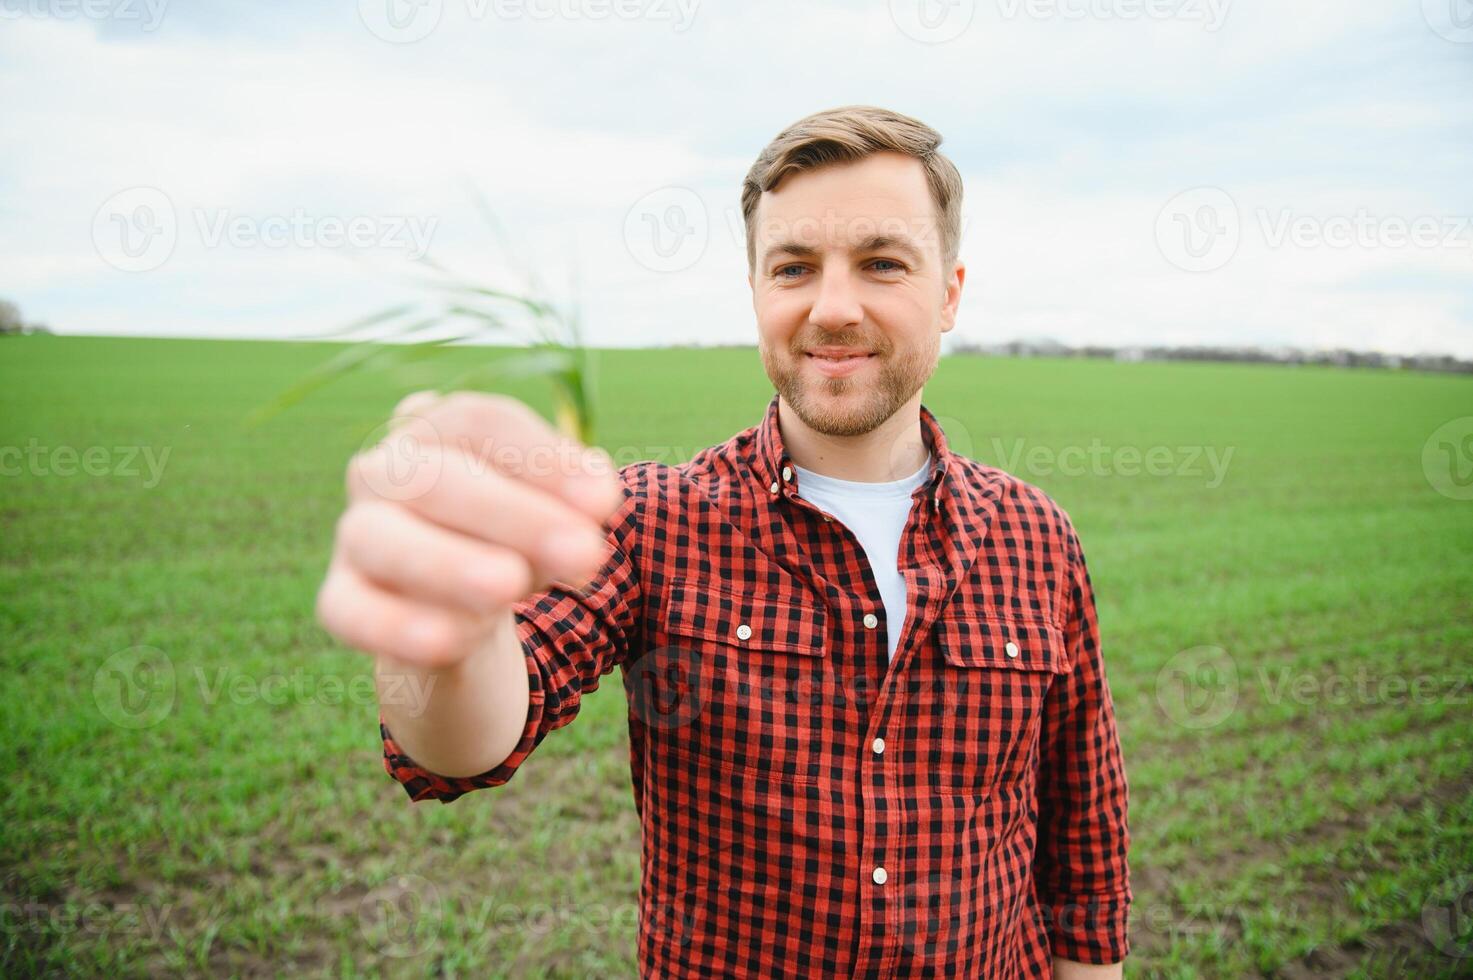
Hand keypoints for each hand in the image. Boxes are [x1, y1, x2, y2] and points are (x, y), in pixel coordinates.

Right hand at [315, 391, 622, 668]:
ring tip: (509, 588)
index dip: (544, 458)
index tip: (605, 502)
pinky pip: (353, 610)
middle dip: (513, 514)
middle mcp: (384, 470)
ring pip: (380, 538)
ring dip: (447, 562)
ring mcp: (355, 534)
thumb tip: (598, 499)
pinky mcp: (339, 600)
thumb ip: (574, 511)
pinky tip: (457, 640)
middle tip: (585, 551)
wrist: (465, 620)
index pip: (480, 424)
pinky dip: (400, 625)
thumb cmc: (515, 546)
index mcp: (439, 430)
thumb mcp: (554, 524)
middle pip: (434, 477)